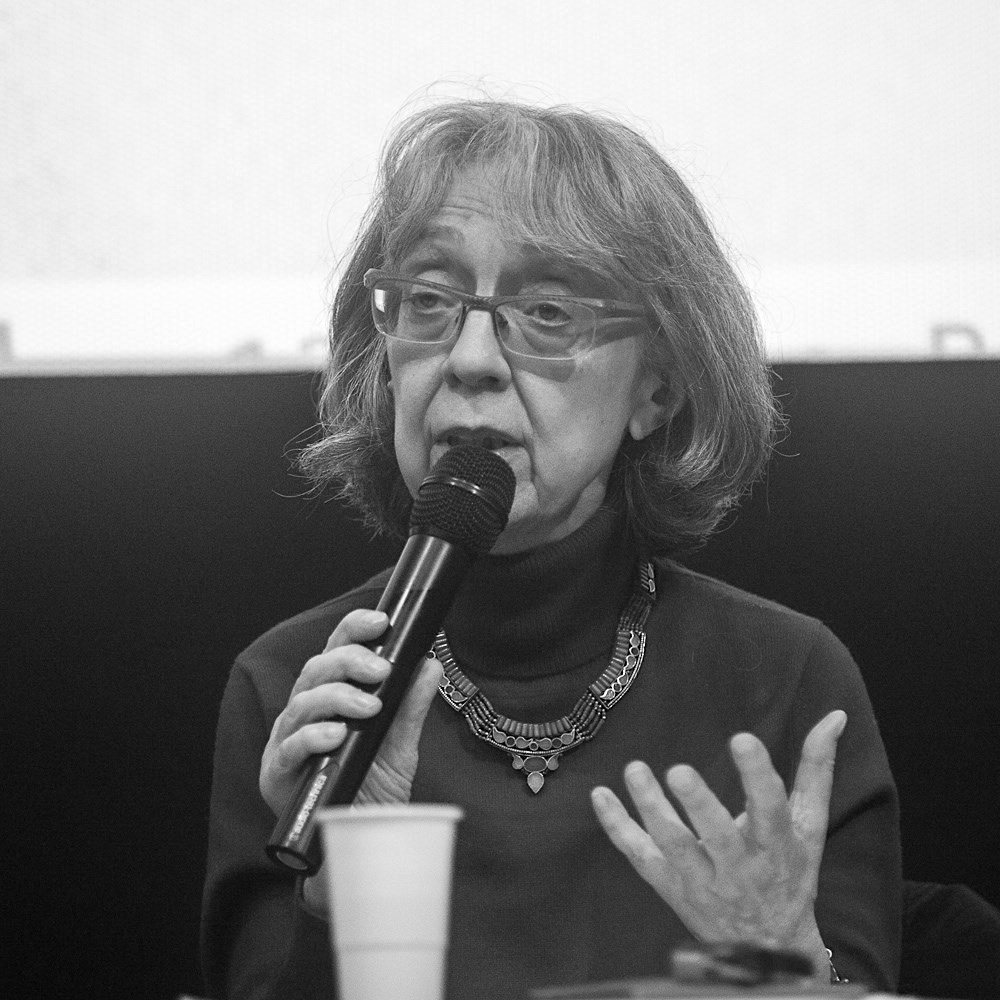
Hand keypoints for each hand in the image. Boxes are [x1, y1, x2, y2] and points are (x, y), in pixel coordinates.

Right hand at [261, 608, 442, 915]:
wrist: (358, 849)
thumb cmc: (372, 790)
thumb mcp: (399, 745)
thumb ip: (410, 706)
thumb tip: (430, 663)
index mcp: (331, 696)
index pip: (335, 650)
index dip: (354, 629)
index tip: (382, 621)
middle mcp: (305, 712)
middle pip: (316, 669)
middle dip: (350, 661)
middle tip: (382, 671)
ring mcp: (287, 742)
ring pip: (301, 702)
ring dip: (337, 697)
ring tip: (370, 707)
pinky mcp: (277, 775)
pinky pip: (287, 747)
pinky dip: (312, 737)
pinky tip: (336, 735)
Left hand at [591, 710, 846, 973]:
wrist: (769, 947)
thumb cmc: (791, 873)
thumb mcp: (809, 825)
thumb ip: (816, 770)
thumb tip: (834, 716)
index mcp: (776, 847)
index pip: (769, 809)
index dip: (757, 776)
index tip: (742, 740)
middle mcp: (739, 868)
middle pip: (718, 837)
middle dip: (699, 806)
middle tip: (679, 771)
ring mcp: (700, 882)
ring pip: (673, 848)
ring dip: (650, 810)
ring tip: (635, 770)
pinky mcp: (670, 887)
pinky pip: (639, 857)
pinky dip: (617, 828)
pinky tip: (600, 795)